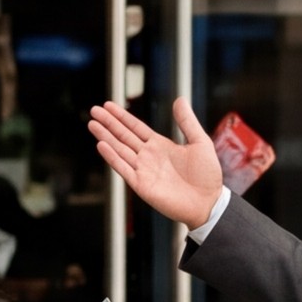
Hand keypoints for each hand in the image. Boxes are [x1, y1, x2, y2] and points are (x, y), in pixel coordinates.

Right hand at [88, 94, 228, 230]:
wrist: (209, 202)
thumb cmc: (207, 175)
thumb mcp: (200, 142)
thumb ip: (187, 122)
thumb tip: (179, 99)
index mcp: (160, 145)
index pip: (136, 128)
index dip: (122, 117)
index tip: (108, 105)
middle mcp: (148, 156)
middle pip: (123, 136)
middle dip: (108, 123)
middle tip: (94, 110)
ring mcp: (143, 170)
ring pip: (119, 150)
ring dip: (106, 137)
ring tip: (92, 124)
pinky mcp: (141, 185)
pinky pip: (124, 169)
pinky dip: (112, 158)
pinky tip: (102, 145)